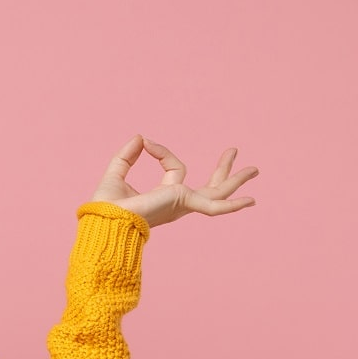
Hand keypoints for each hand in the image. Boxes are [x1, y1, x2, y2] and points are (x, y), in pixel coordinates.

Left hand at [91, 135, 257, 227]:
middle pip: (208, 186)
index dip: (161, 151)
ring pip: (217, 192)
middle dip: (223, 170)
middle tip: (234, 151)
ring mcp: (182, 204)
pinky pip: (214, 206)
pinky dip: (232, 204)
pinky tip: (251, 201)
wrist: (105, 220)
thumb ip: (128, 155)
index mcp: (164, 198)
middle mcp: (177, 203)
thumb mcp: (116, 173)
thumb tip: (140, 138)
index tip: (145, 142)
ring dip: (235, 179)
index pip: (174, 168)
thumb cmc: (106, 207)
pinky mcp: (184, 203)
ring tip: (255, 169)